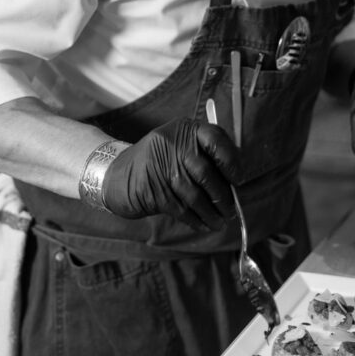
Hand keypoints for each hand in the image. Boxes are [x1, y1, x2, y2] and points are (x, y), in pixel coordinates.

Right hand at [102, 118, 238, 229]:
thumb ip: (205, 156)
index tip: (238, 180)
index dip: (230, 160)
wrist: (116, 174)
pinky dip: (196, 220)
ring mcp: (159, 166)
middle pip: (206, 172)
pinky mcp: (151, 189)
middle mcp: (172, 144)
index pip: (215, 139)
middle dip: (223, 196)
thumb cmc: (159, 163)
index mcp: (185, 129)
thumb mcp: (179, 147)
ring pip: (194, 194)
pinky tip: (204, 225)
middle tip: (231, 210)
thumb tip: (235, 182)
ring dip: (211, 212)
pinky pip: (181, 208)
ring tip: (220, 222)